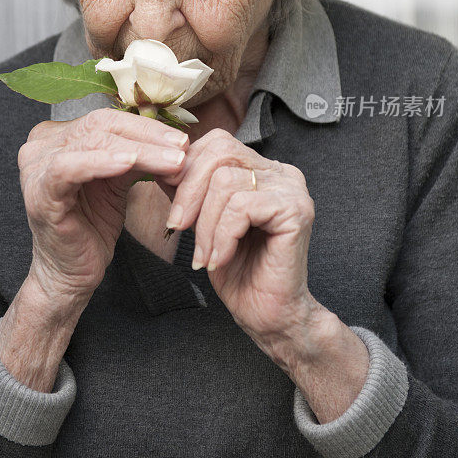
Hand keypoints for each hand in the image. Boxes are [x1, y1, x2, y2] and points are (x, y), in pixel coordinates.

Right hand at [18, 108, 188, 303]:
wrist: (72, 271)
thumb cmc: (93, 224)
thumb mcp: (119, 181)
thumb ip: (137, 155)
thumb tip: (177, 139)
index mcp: (58, 136)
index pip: (106, 118)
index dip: (147, 126)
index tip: (183, 140)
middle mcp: (41, 145)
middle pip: (101, 125)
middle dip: (148, 136)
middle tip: (183, 148)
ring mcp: (35, 167)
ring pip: (93, 143)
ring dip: (139, 150)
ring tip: (173, 161)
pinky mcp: (38, 192)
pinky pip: (70, 168)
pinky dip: (102, 162)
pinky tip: (130, 163)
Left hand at [164, 129, 322, 359]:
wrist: (266, 314)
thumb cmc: (236, 270)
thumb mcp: (202, 220)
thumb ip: (190, 189)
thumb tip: (161, 163)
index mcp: (261, 168)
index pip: (217, 142)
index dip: (186, 168)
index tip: (169, 201)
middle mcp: (281, 171)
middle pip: (220, 153)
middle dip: (189, 192)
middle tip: (176, 227)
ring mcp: (292, 188)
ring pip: (226, 181)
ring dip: (205, 224)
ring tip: (204, 255)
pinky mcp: (296, 210)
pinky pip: (241, 207)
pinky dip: (221, 236)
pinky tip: (220, 259)